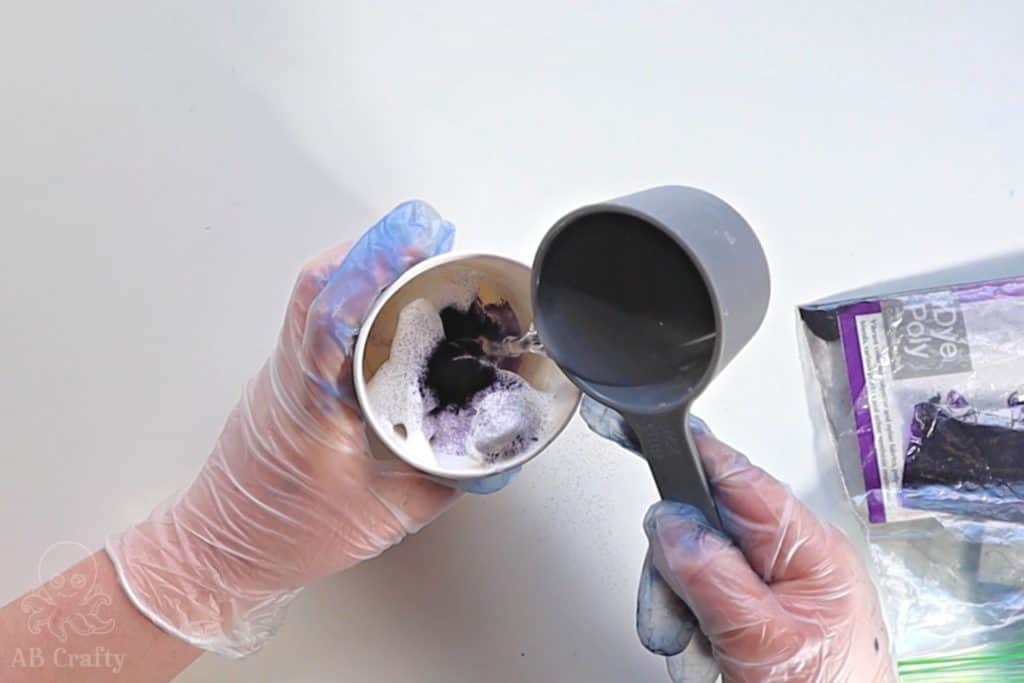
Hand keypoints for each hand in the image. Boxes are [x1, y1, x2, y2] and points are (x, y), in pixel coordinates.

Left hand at [107, 201, 511, 657]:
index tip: (414, 239)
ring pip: (314, 296)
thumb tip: (492, 454)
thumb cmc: (282, 537)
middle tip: (425, 233)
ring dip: (362, 266)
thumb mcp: (381, 517)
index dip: (371, 268)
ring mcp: (283, 372)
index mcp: (309, 406)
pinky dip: (352, 294)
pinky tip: (384, 300)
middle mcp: (290, 377)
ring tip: (413, 254)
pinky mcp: (287, 378)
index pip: (330, 316)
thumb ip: (445, 482)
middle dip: (375, 249)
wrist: (220, 551)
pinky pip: (316, 318)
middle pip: (319, 286)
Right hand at [581, 398, 895, 681]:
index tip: (655, 431)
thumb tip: (672, 523)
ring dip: (678, 608)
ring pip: (693, 566)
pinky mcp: (755, 614)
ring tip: (695, 649)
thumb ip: (714, 577)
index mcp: (811, 551)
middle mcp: (793, 562)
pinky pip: (698, 598)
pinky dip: (686, 627)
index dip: (696, 453)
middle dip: (676, 570)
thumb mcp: (764, 640)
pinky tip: (702, 653)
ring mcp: (772, 590)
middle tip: (674, 614)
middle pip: (705, 526)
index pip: (742, 480)